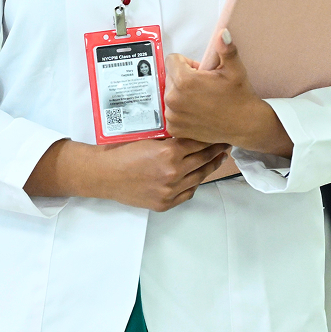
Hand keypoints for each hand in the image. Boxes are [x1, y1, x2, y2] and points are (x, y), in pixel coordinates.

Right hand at [24, 136, 230, 211]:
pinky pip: (188, 192)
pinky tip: (199, 175)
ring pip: (199, 177)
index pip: (198, 142)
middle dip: (216, 150)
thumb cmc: (122, 152)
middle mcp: (173, 172)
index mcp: (169, 152)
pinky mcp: (165, 203)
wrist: (105, 174)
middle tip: (225, 142)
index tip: (219, 131)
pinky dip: (195, 183)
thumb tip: (188, 129)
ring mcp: (170, 190)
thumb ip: (169, 137)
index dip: (210, 136)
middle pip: (203, 159)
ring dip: (210, 166)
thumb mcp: (147, 137)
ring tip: (219, 158)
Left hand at [163, 32, 292, 156]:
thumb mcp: (234, 69)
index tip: (200, 72)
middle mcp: (173, 98)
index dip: (187, 63)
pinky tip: (197, 112)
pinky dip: (181, 110)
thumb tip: (223, 33)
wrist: (244, 126)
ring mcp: (172, 115)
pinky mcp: (174, 128)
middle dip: (183, 78)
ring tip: (202, 99)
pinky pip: (171, 111)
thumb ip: (225, 49)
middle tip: (204, 86)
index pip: (172, 60)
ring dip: (181, 94)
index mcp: (184, 81)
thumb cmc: (239, 97)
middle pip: (170, 77)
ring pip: (170, 94)